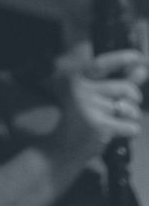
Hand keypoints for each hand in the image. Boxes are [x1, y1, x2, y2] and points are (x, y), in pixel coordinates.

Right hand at [50, 48, 146, 162]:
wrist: (64, 147)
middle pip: (125, 88)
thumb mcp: (98, 97)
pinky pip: (129, 125)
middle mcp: (80, 89)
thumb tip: (142, 69)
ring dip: (132, 116)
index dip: (123, 58)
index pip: (103, 63)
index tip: (139, 57)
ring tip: (121, 120)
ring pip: (129, 108)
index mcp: (77, 78)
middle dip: (136, 97)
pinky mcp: (98, 125)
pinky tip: (121, 132)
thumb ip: (119, 82)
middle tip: (132, 103)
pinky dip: (131, 130)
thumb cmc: (83, 120)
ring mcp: (88, 106)